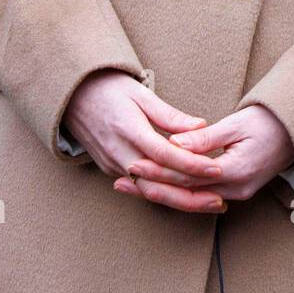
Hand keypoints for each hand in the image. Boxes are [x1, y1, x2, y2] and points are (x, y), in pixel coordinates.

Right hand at [63, 69, 227, 213]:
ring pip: (149, 190)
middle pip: (158, 183)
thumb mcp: (142, 94)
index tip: (216, 168)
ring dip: (179, 200)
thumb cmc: (110, 88)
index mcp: (129, 129)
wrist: (73, 95)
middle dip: (190, 195)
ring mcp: (112, 164)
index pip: (165, 154)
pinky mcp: (109, 169)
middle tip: (219, 200)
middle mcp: (119, 153)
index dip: (191, 164)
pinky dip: (162, 193)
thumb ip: (170, 116)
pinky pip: (139, 187)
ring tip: (207, 203)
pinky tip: (183, 198)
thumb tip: (201, 126)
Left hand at [117, 105, 293, 203]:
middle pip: (185, 194)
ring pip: (191, 198)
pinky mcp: (236, 189)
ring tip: (132, 186)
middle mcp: (236, 188)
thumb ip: (205, 137)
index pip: (187, 176)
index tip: (134, 164)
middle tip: (122, 181)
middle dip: (152, 187)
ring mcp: (238, 193)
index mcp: (236, 170)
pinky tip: (159, 185)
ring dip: (161, 191)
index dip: (158, 170)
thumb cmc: (269, 121)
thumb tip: (175, 142)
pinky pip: (201, 194)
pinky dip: (179, 190)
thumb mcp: (237, 123)